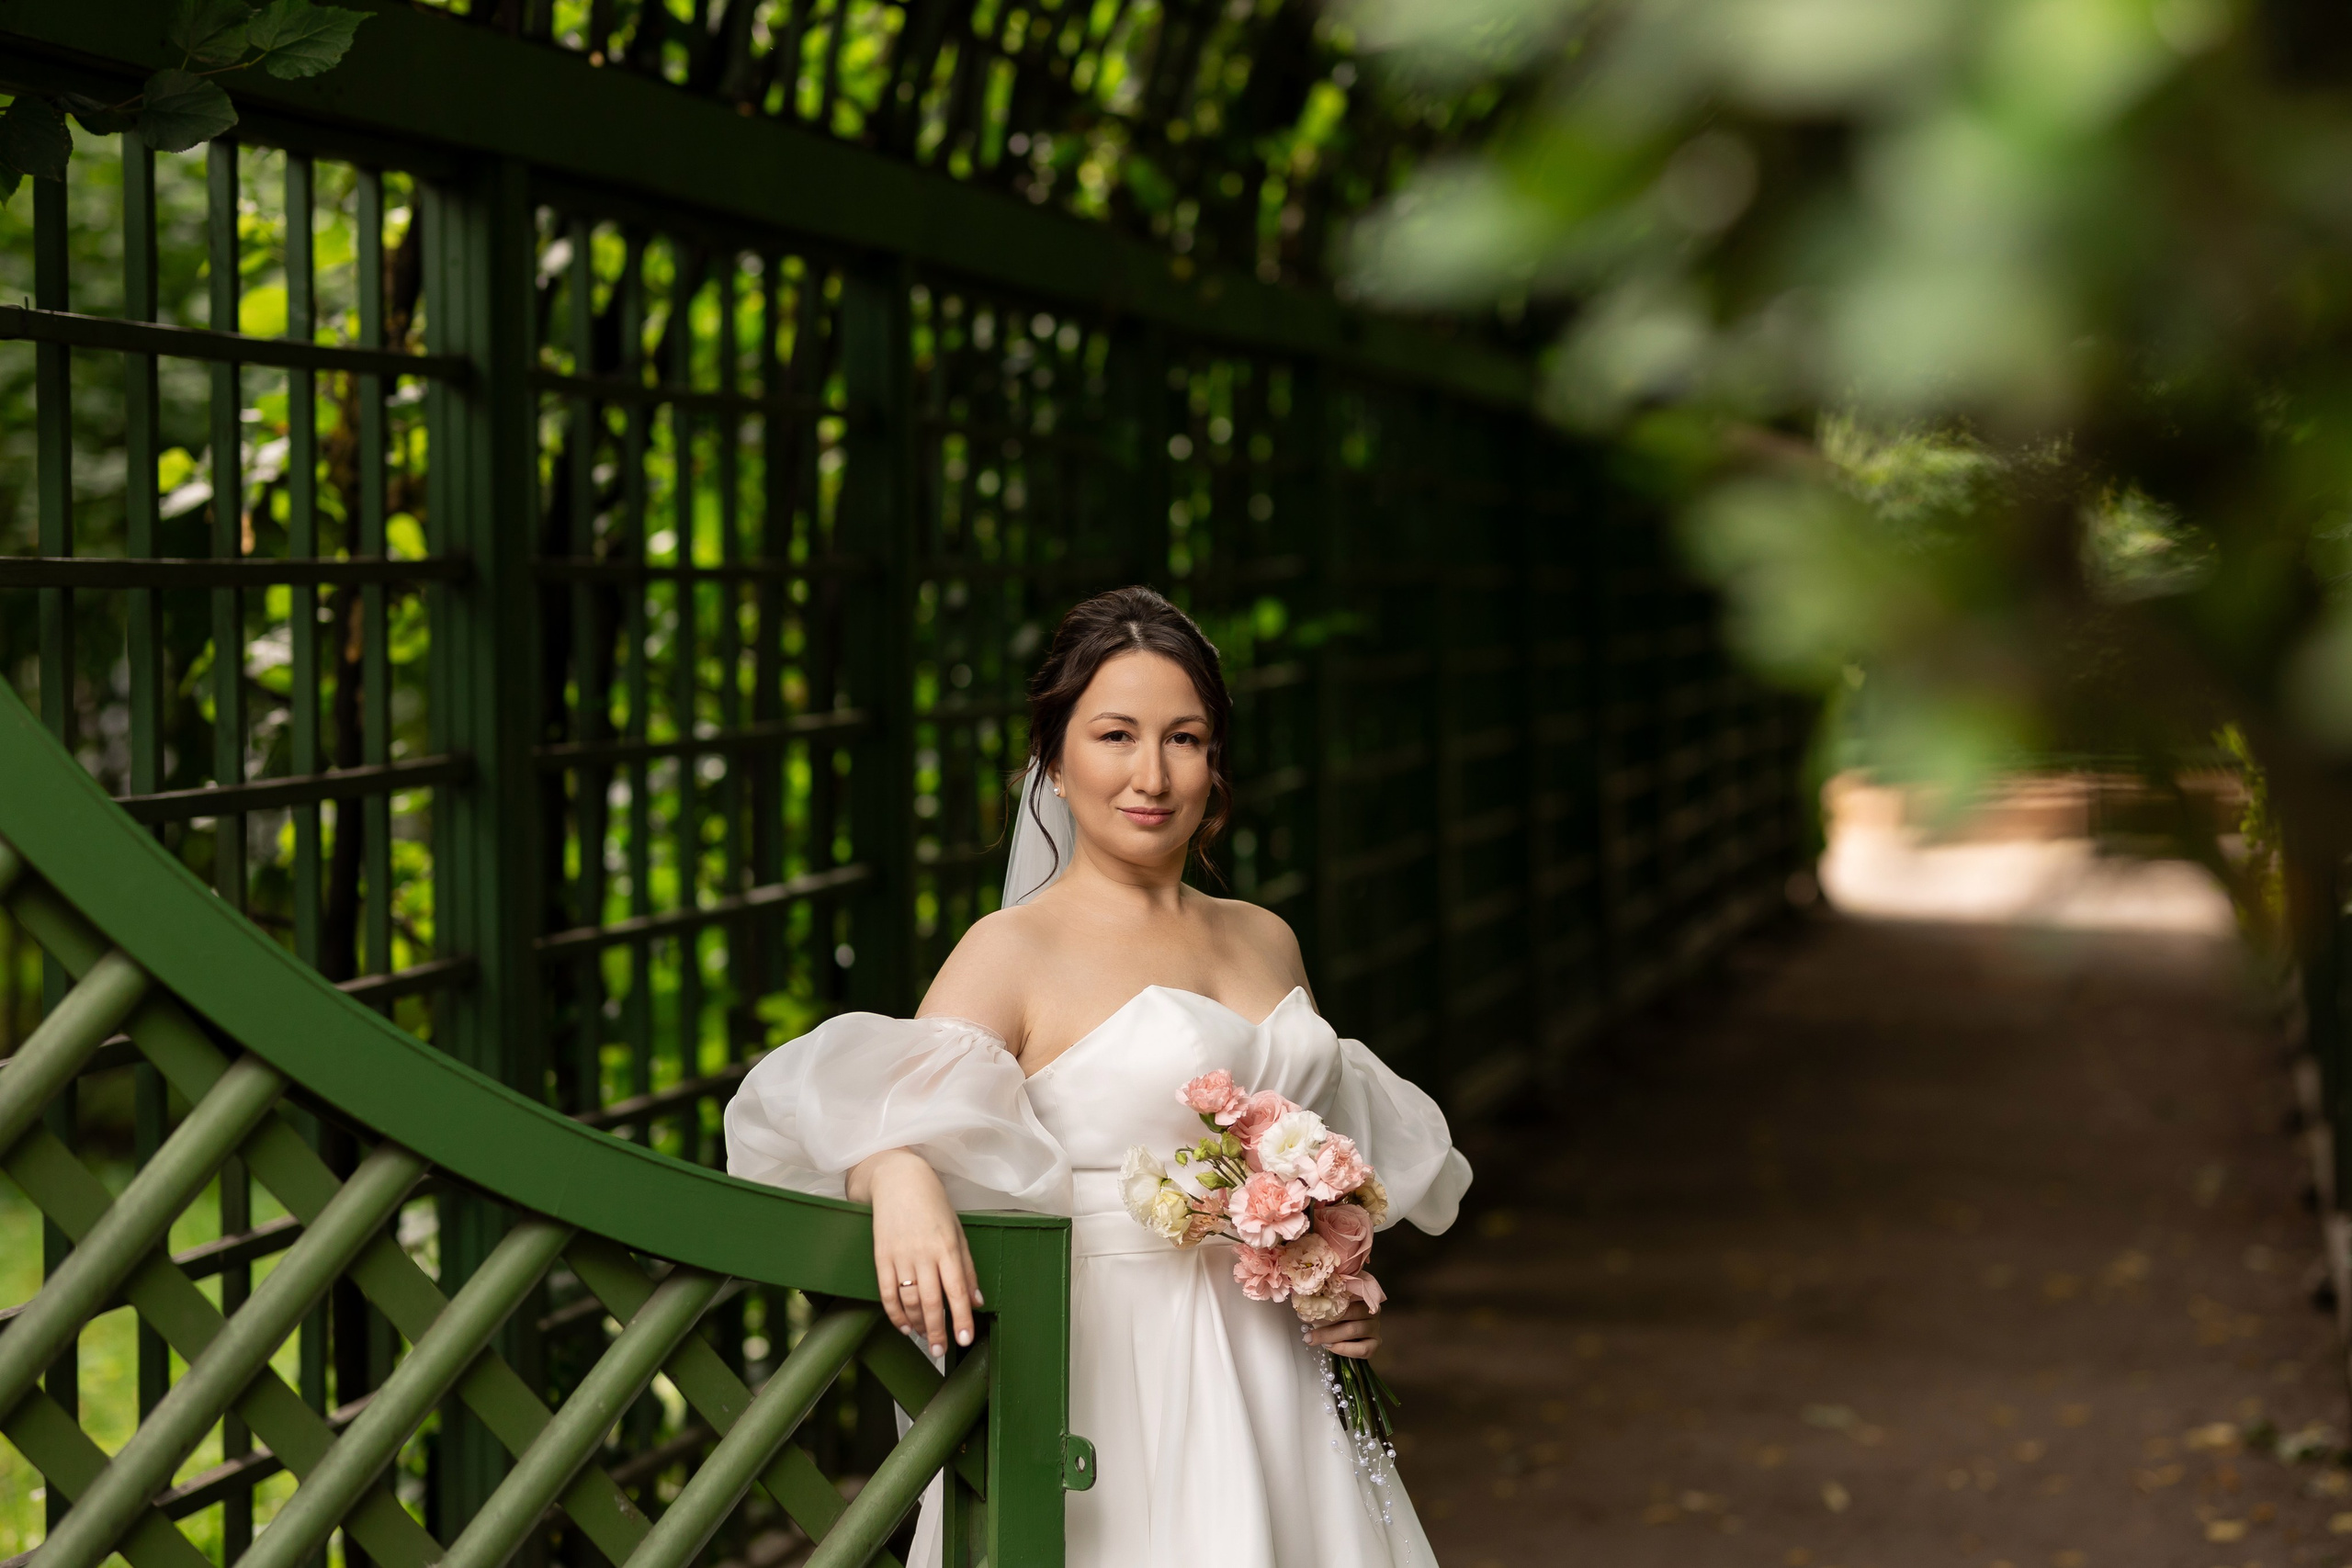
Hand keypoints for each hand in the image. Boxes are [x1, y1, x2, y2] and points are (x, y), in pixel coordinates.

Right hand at [849, 1149, 982, 1356]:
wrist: (897, 1178)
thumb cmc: (933, 1203)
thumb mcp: (957, 1230)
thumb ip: (967, 1267)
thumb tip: (977, 1300)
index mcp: (948, 1247)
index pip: (957, 1291)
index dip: (961, 1318)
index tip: (965, 1340)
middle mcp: (924, 1254)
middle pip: (931, 1301)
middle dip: (937, 1330)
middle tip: (940, 1350)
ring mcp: (900, 1255)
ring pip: (908, 1300)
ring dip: (917, 1324)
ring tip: (924, 1337)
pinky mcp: (881, 1256)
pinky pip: (887, 1292)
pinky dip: (894, 1313)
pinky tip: (903, 1325)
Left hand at [1304, 1299, 1379, 1359]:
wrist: (1350, 1335)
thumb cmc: (1338, 1316)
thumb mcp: (1332, 1304)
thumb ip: (1325, 1299)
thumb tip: (1304, 1300)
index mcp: (1363, 1295)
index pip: (1348, 1294)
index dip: (1327, 1299)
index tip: (1307, 1305)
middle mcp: (1372, 1310)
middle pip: (1350, 1312)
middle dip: (1325, 1319)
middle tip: (1305, 1322)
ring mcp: (1375, 1327)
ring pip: (1353, 1330)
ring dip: (1330, 1335)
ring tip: (1312, 1338)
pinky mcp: (1375, 1344)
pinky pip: (1362, 1349)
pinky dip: (1343, 1349)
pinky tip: (1329, 1347)